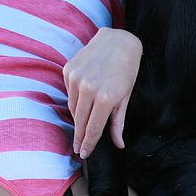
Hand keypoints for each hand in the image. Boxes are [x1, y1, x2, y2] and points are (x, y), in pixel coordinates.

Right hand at [63, 27, 141, 157]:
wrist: (118, 41)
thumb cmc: (126, 70)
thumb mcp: (125, 98)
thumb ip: (118, 123)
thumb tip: (119, 144)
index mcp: (105, 98)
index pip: (93, 129)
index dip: (88, 144)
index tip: (83, 154)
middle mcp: (88, 88)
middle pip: (80, 122)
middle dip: (79, 137)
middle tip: (78, 149)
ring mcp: (76, 78)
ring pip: (73, 108)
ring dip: (77, 119)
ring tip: (82, 127)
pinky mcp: (69, 69)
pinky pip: (69, 93)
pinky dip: (75, 101)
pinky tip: (82, 102)